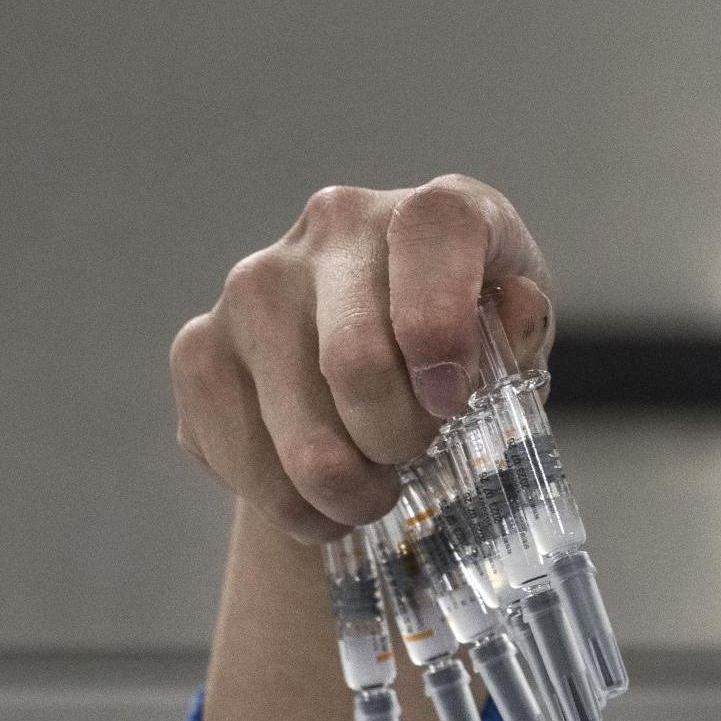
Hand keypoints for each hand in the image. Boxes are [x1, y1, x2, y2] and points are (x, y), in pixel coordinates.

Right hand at [171, 176, 555, 540]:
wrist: (374, 373)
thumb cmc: (465, 353)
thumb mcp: (516, 344)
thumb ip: (521, 333)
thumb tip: (516, 308)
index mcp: (432, 212)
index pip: (434, 231)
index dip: (442, 328)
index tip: (449, 401)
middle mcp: (334, 225)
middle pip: (356, 363)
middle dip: (398, 444)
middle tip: (412, 460)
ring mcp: (253, 283)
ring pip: (304, 439)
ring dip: (350, 494)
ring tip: (373, 491)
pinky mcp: (199, 346)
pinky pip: (246, 462)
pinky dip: (295, 508)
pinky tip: (320, 496)